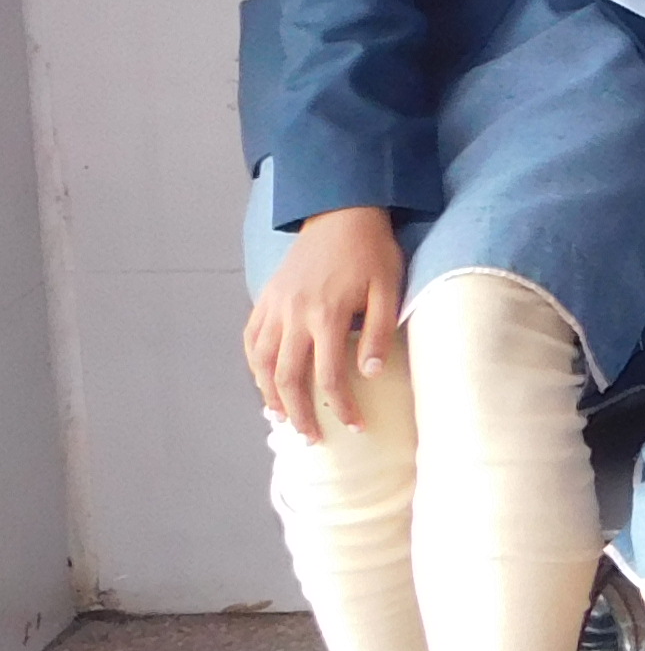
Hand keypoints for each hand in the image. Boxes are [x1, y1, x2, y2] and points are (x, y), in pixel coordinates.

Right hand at [244, 205, 405, 438]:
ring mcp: (274, 306)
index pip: (330, 377)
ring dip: (270, 395)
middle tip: (311, 438)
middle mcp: (293, 315)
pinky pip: (251, 338)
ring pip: (261, 362)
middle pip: (288, 378)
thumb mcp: (389, 290)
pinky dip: (254, 365)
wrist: (341, 212)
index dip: (341, 407)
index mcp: (326, 316)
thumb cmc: (372, 252)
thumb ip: (377, 333)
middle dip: (300, 413)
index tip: (354, 427)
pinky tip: (265, 381)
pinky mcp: (265, 297)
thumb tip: (369, 373)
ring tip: (284, 418)